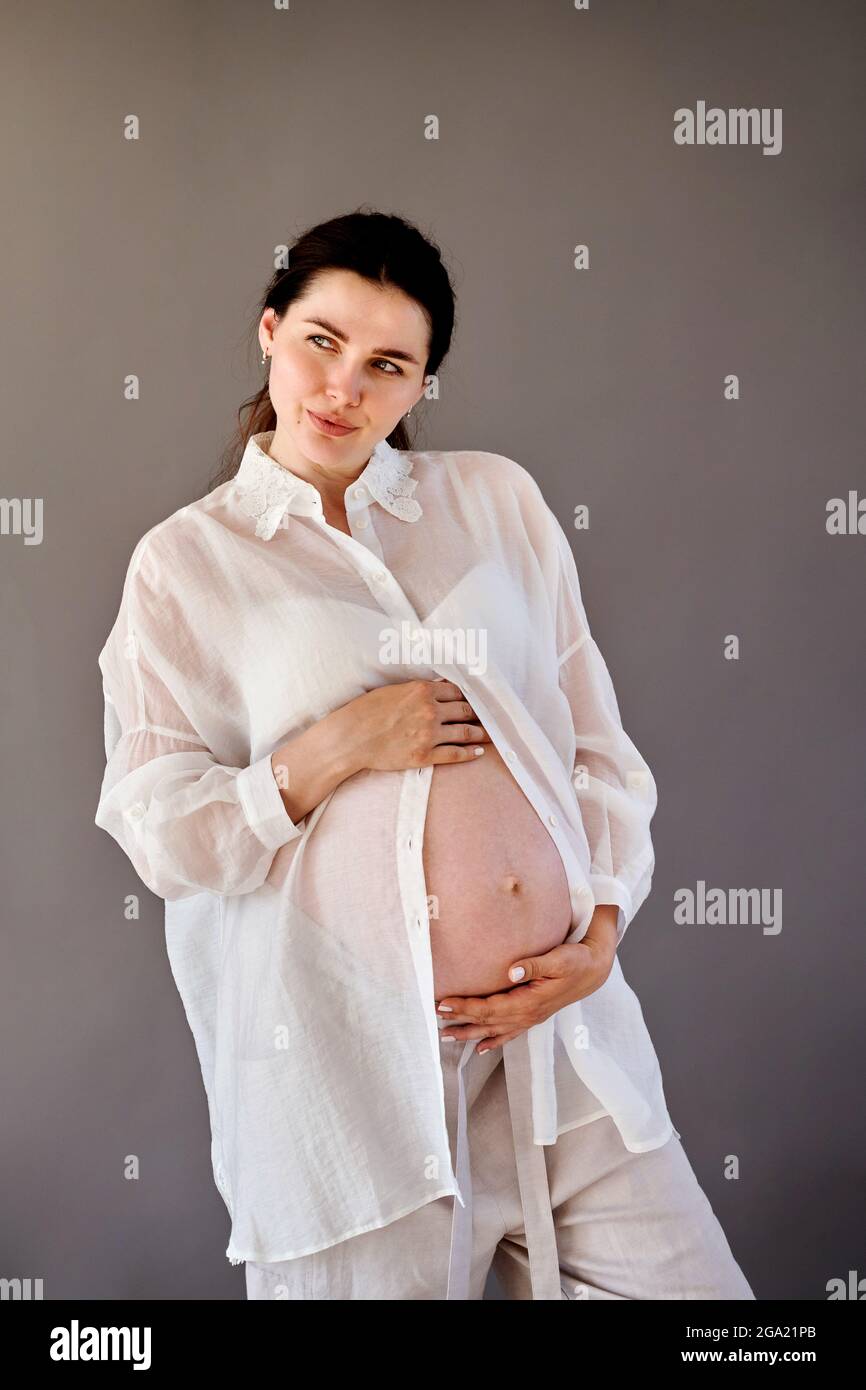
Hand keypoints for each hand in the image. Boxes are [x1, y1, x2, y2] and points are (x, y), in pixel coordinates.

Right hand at [339, 678, 491, 773]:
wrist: (350, 737)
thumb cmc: (366, 711)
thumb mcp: (393, 691)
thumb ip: (417, 690)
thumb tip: (437, 688)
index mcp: (422, 691)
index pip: (456, 692)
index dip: (467, 697)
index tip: (475, 701)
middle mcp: (430, 711)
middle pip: (465, 711)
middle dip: (477, 714)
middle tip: (488, 717)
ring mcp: (429, 734)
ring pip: (465, 732)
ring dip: (479, 733)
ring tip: (487, 735)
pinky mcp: (424, 755)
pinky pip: (454, 754)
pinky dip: (469, 753)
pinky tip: (477, 752)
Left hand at [435, 907, 618, 1053]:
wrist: (595, 970)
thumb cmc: (577, 961)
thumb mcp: (559, 959)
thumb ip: (534, 965)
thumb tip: (512, 971)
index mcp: (530, 1002)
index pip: (489, 1008)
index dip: (465, 1006)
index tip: (444, 1001)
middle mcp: (528, 1015)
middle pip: (487, 1021)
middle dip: (460, 1020)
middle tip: (435, 1015)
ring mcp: (530, 1018)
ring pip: (494, 1030)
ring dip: (470, 1033)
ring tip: (447, 1036)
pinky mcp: (533, 1015)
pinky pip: (509, 1033)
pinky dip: (493, 1041)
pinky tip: (480, 1048)